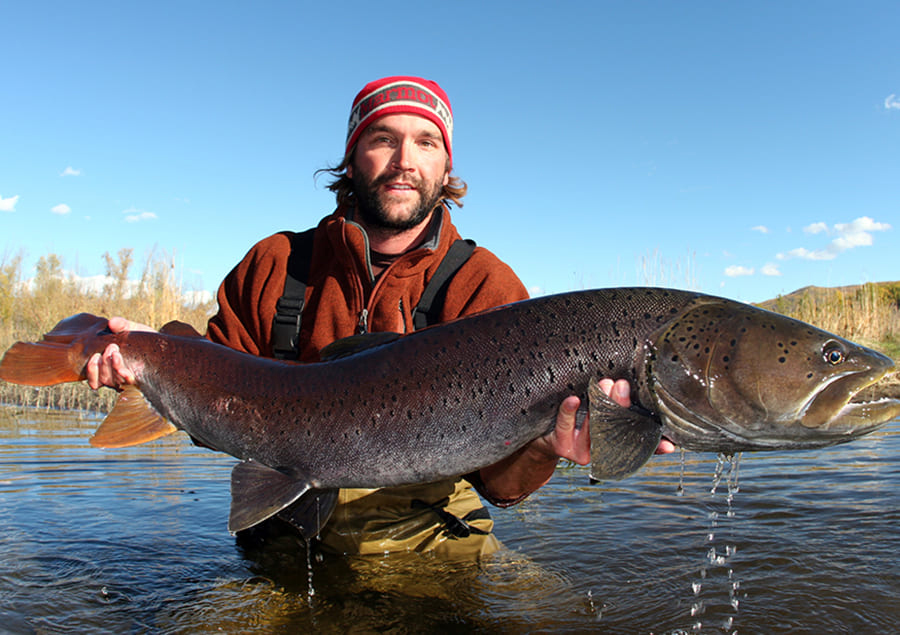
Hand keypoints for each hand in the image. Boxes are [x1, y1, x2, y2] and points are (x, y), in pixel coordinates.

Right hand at [85, 317, 153, 388]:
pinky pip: (128, 382)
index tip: (95, 356)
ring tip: (116, 352)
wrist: (162, 343)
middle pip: (103, 379)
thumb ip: (121, 325)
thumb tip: (112, 322)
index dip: (91, 371)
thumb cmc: (141, 338)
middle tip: (111, 347)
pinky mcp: (140, 379)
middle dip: (104, 364)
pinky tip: (125, 370)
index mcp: (108, 367)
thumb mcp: (130, 328)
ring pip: (113, 381)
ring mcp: (127, 378)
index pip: (94, 379)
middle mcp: (116, 376)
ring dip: (112, 367)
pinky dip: (124, 375)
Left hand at [541, 378, 674, 464]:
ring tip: (605, 384)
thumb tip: (648, 410)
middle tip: (623, 385)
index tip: (669, 444)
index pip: (638, 446)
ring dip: (599, 403)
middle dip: (620, 406)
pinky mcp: (562, 444)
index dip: (654, 445)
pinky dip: (569, 410)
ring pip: (592, 425)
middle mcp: (600, 451)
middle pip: (615, 430)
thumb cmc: (580, 427)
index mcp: (614, 445)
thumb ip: (623, 414)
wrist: (547, 443)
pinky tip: (574, 399)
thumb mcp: (603, 423)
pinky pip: (565, 425)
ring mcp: (582, 449)